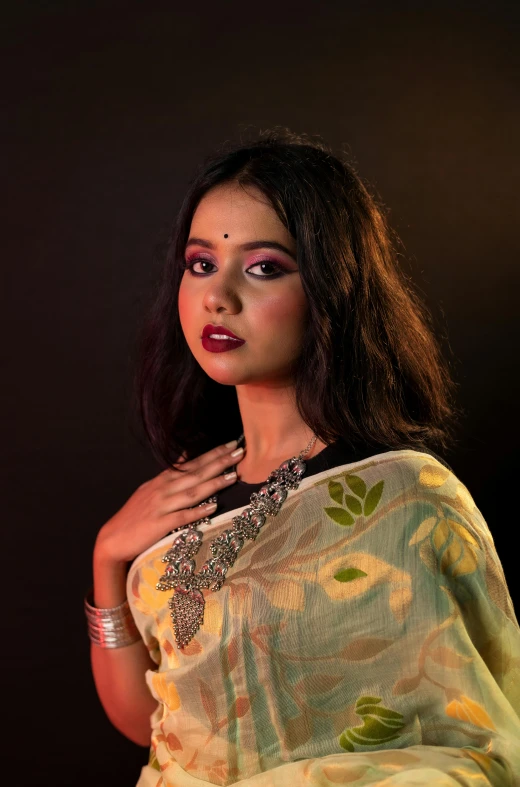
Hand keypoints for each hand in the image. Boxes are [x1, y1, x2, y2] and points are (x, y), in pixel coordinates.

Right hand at [94, 441, 244, 565]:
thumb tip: (187, 454)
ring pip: (192, 492)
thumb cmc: (135, 514)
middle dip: (219, 462)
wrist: (113, 538)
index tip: (232, 444)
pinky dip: (198, 511)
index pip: (192, 463)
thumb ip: (171, 473)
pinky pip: (182, 516)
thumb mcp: (152, 488)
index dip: (213, 453)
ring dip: (214, 483)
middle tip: (240, 451)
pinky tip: (213, 507)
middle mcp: (163, 489)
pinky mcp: (160, 524)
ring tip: (233, 476)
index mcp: (163, 480)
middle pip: (196, 473)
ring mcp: (161, 506)